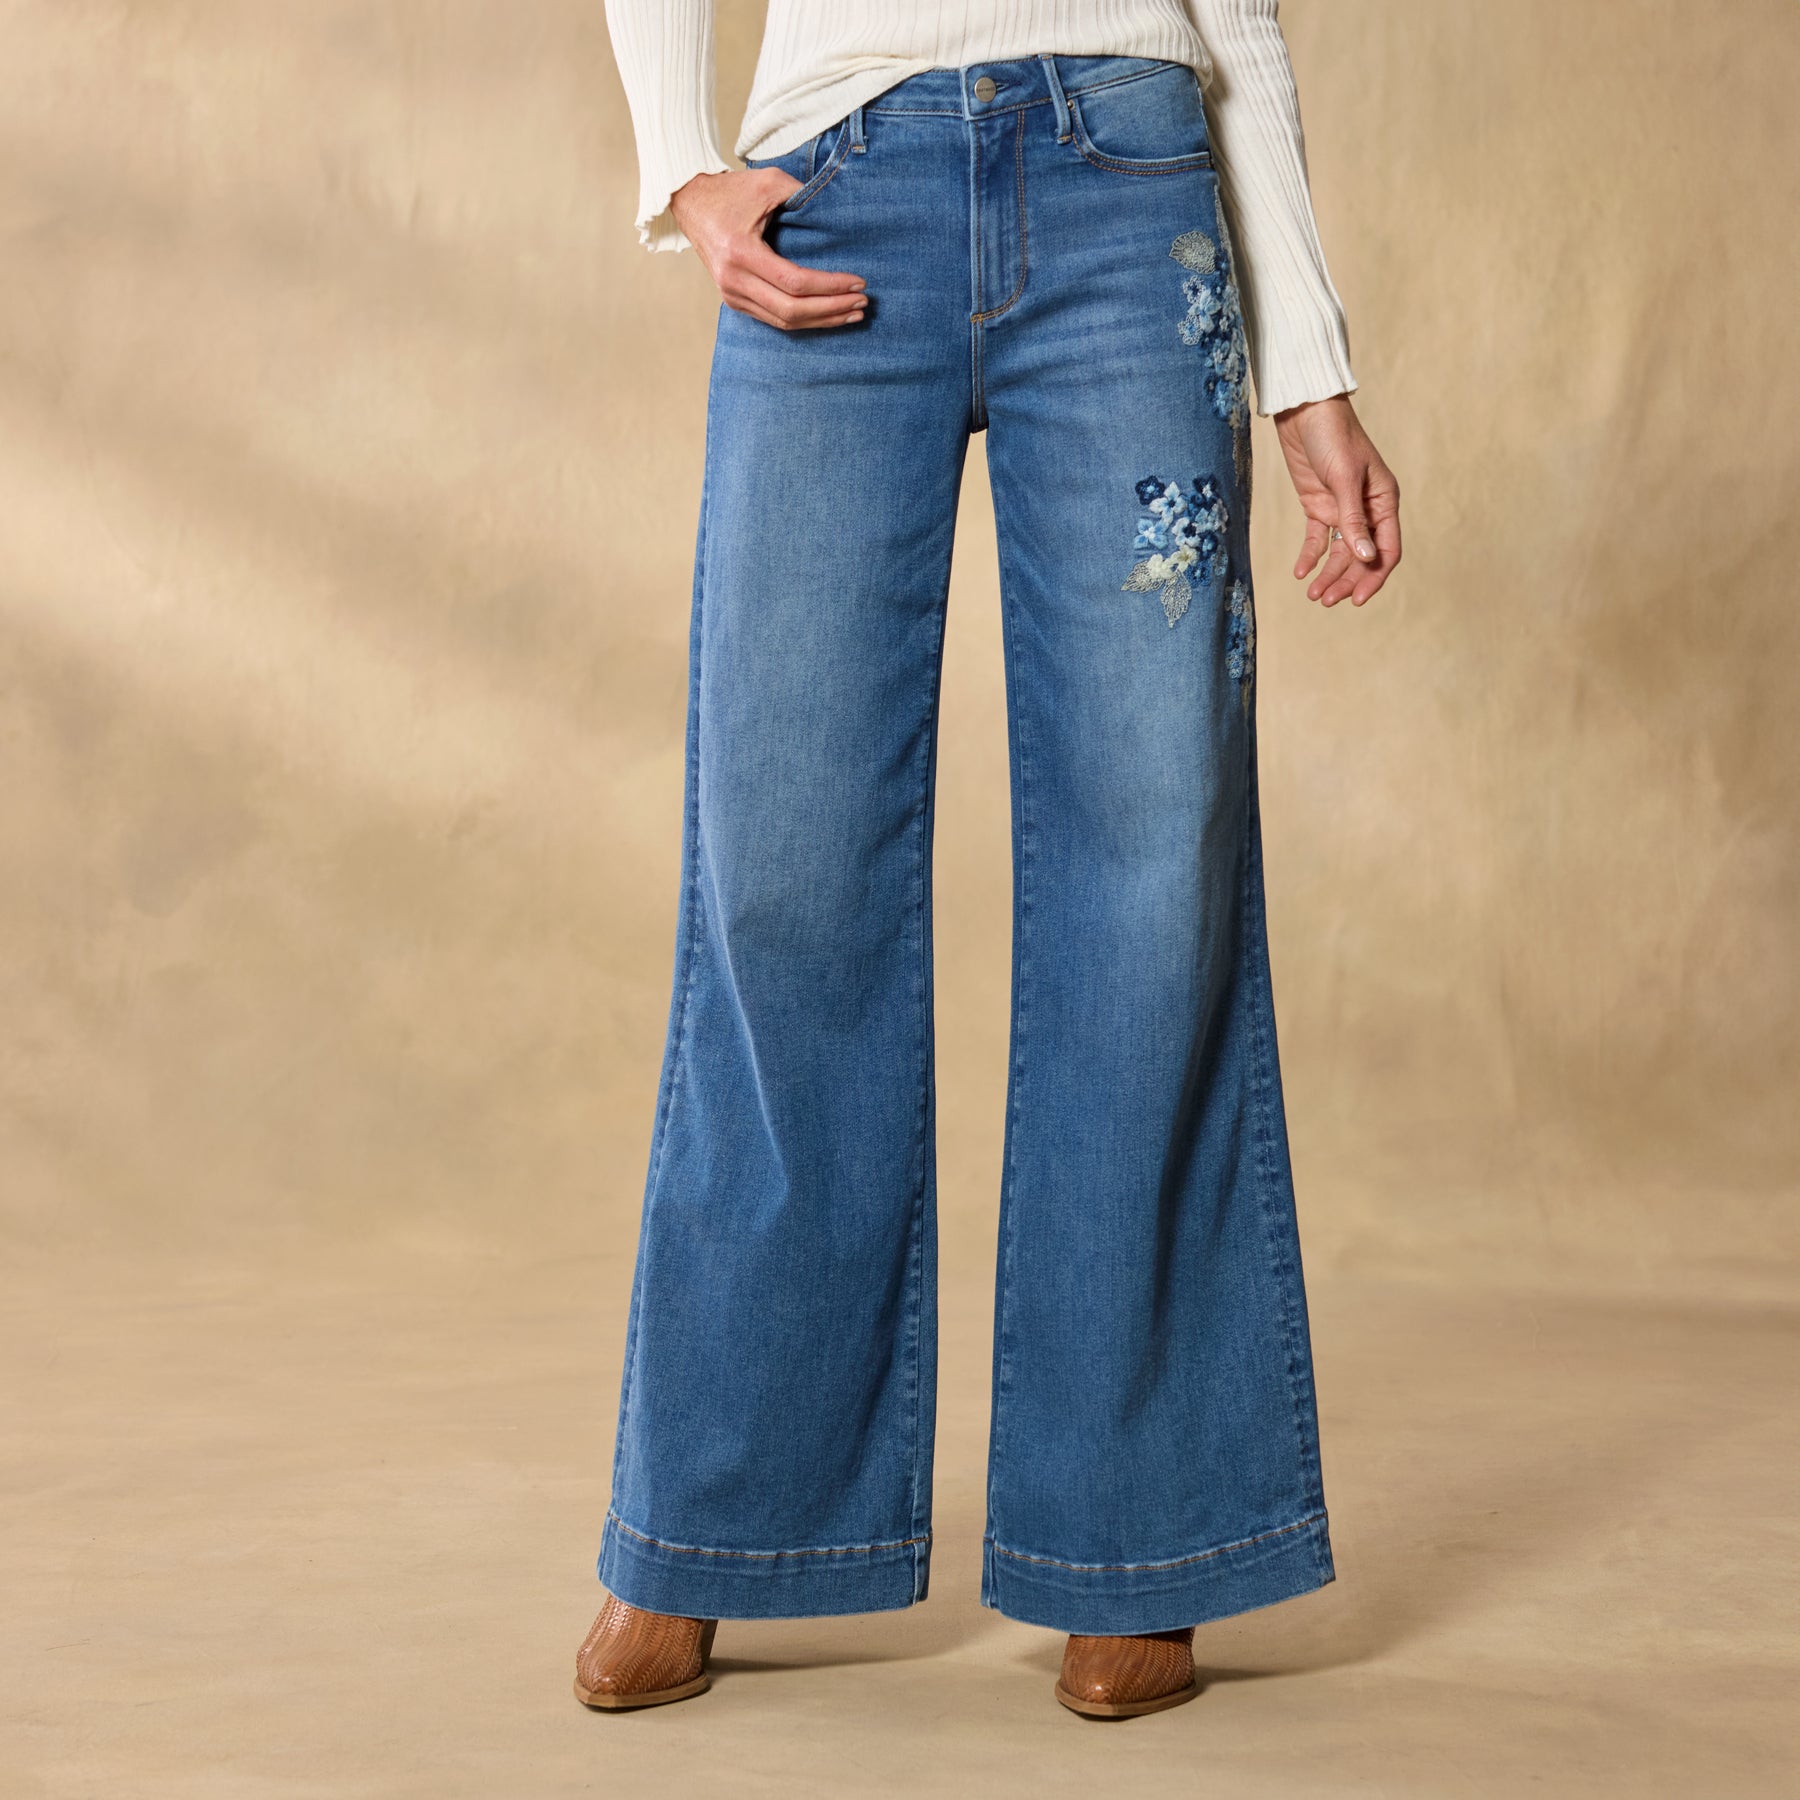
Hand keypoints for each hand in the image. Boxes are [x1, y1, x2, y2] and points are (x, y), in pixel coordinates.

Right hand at [670, 170, 866, 330]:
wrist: (691, 202)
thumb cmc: (731, 191)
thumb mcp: (768, 183)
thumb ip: (803, 195)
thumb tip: (840, 214)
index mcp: (741, 253)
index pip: (795, 282)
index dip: (830, 286)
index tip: (858, 282)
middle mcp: (734, 281)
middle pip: (792, 311)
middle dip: (832, 309)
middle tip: (862, 303)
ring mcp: (732, 295)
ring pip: (784, 322)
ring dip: (822, 320)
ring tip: (852, 313)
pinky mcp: (734, 300)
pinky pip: (774, 319)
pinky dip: (804, 320)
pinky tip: (827, 316)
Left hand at [1273, 394, 1401, 605]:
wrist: (1304, 411)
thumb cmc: (1333, 436)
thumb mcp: (1345, 478)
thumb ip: (1354, 520)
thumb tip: (1365, 558)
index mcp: (1384, 501)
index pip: (1387, 549)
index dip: (1374, 576)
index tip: (1357, 599)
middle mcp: (1366, 509)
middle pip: (1361, 557)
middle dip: (1346, 580)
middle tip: (1326, 600)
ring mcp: (1341, 509)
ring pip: (1339, 552)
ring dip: (1328, 574)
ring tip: (1313, 595)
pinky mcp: (1318, 505)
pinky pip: (1317, 539)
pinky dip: (1310, 556)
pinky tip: (1300, 572)